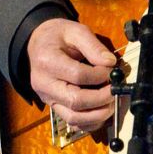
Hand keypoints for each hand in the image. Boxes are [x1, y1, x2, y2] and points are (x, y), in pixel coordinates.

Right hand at [26, 17, 118, 132]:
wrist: (36, 45)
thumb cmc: (56, 37)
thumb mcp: (74, 31)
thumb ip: (93, 46)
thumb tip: (111, 64)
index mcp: (47, 61)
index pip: (78, 76)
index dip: (100, 75)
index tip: (112, 70)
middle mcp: (44, 84)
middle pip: (76, 101)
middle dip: (102, 98)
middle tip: (116, 90)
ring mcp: (47, 99)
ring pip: (74, 118)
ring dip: (98, 114)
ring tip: (112, 102)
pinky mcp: (54, 107)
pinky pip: (73, 123)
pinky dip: (91, 122)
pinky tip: (102, 110)